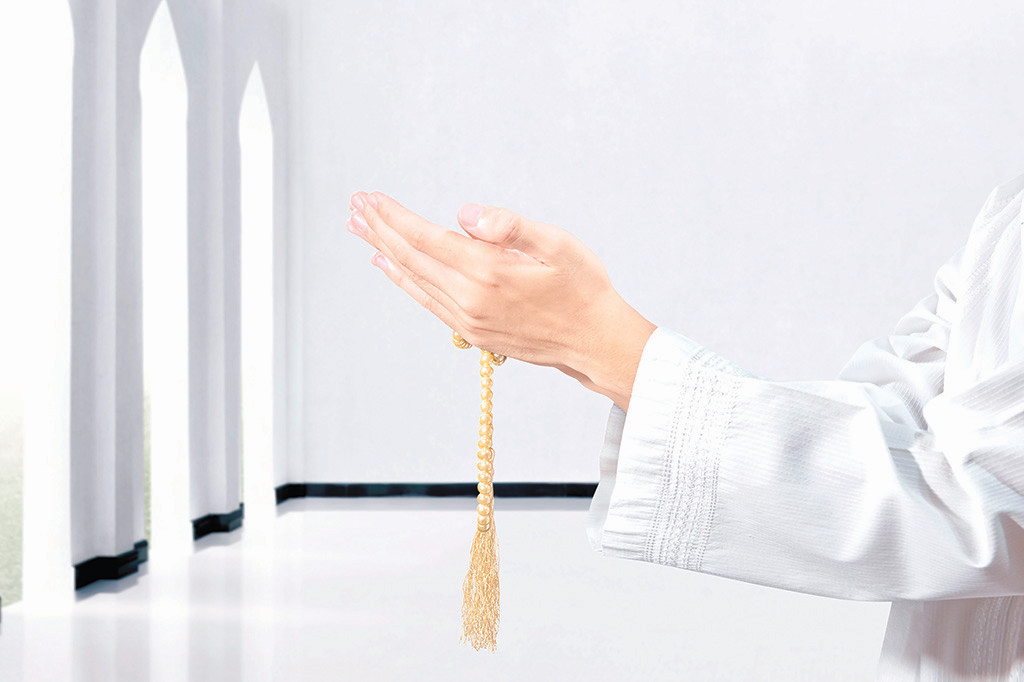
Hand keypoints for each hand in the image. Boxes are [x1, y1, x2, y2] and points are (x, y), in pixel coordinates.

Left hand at [347, 191, 655, 410]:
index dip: (394, 216)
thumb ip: (510, 227)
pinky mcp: (473, 332)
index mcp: (489, 273)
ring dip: (384, 251)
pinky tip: (389, 265)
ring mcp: (468, 320)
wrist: (596, 343)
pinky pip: (426, 301)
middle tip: (354, 206)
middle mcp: (471, 300)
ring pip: (414, 280)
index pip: (427, 238)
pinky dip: (403, 280)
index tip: (370, 197)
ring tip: (360, 229)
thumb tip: (463, 213)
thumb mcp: (558, 246)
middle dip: (379, 229)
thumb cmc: (584, 288)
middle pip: (411, 258)